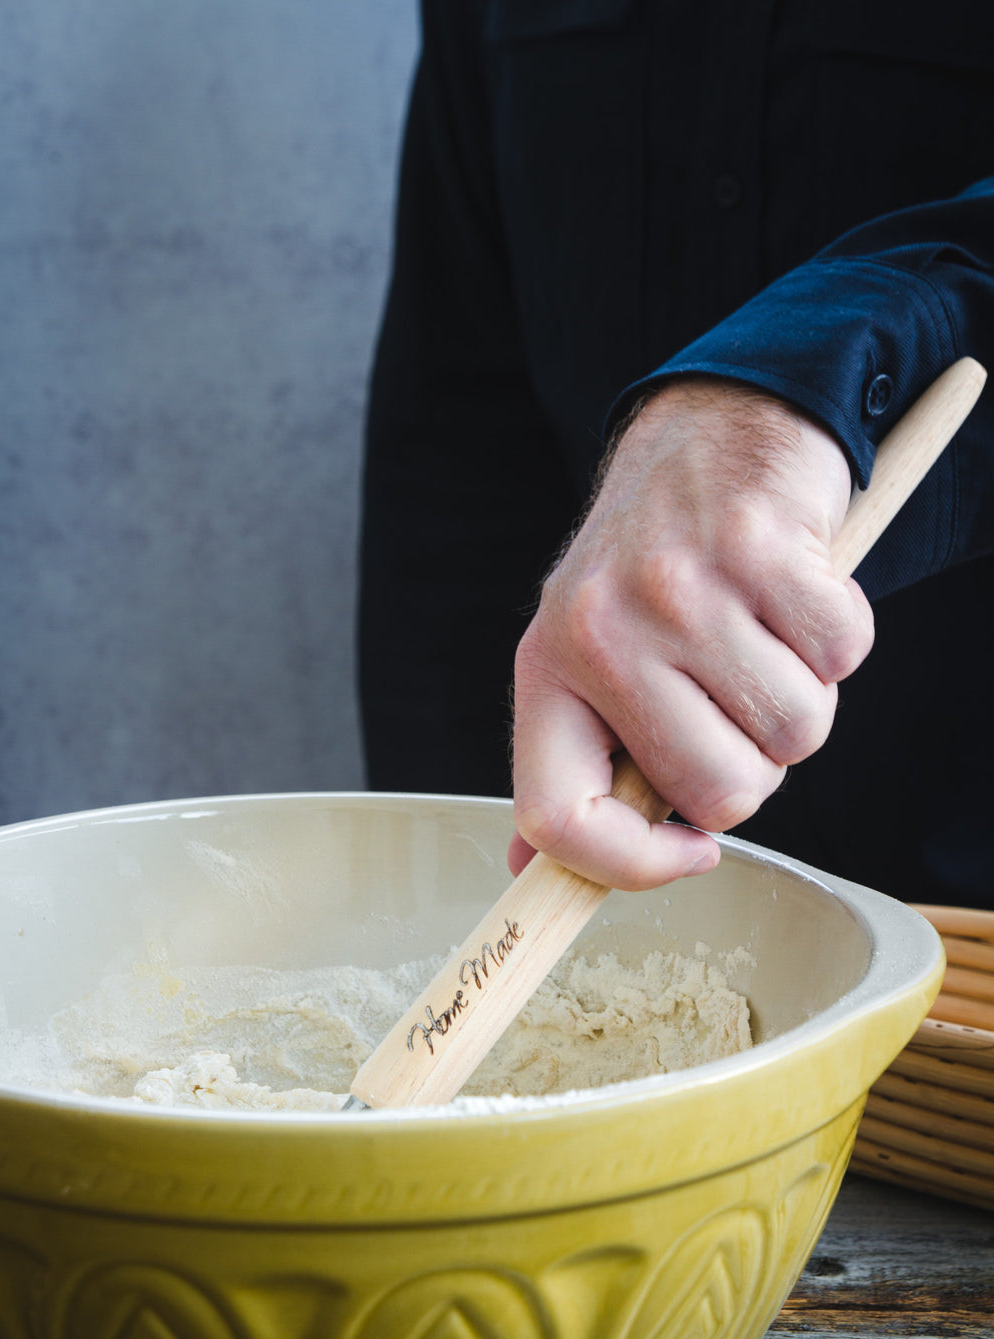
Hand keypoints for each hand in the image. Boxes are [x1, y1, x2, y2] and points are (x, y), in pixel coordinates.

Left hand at [509, 377, 874, 888]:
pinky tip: (795, 595)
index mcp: (547, 670)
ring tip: (764, 640)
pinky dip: (838, 640)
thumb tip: (526, 875)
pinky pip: (842, 657)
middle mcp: (602, 629)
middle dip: (753, 769)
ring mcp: (681, 586)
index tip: (692, 849)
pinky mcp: (761, 545)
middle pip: (717, 793)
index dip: (635, 866)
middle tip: (735, 701)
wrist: (709, 434)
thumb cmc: (653, 572)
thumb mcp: (584, 658)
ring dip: (801, 700)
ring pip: (794, 734)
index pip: (556, 819)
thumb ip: (570, 766)